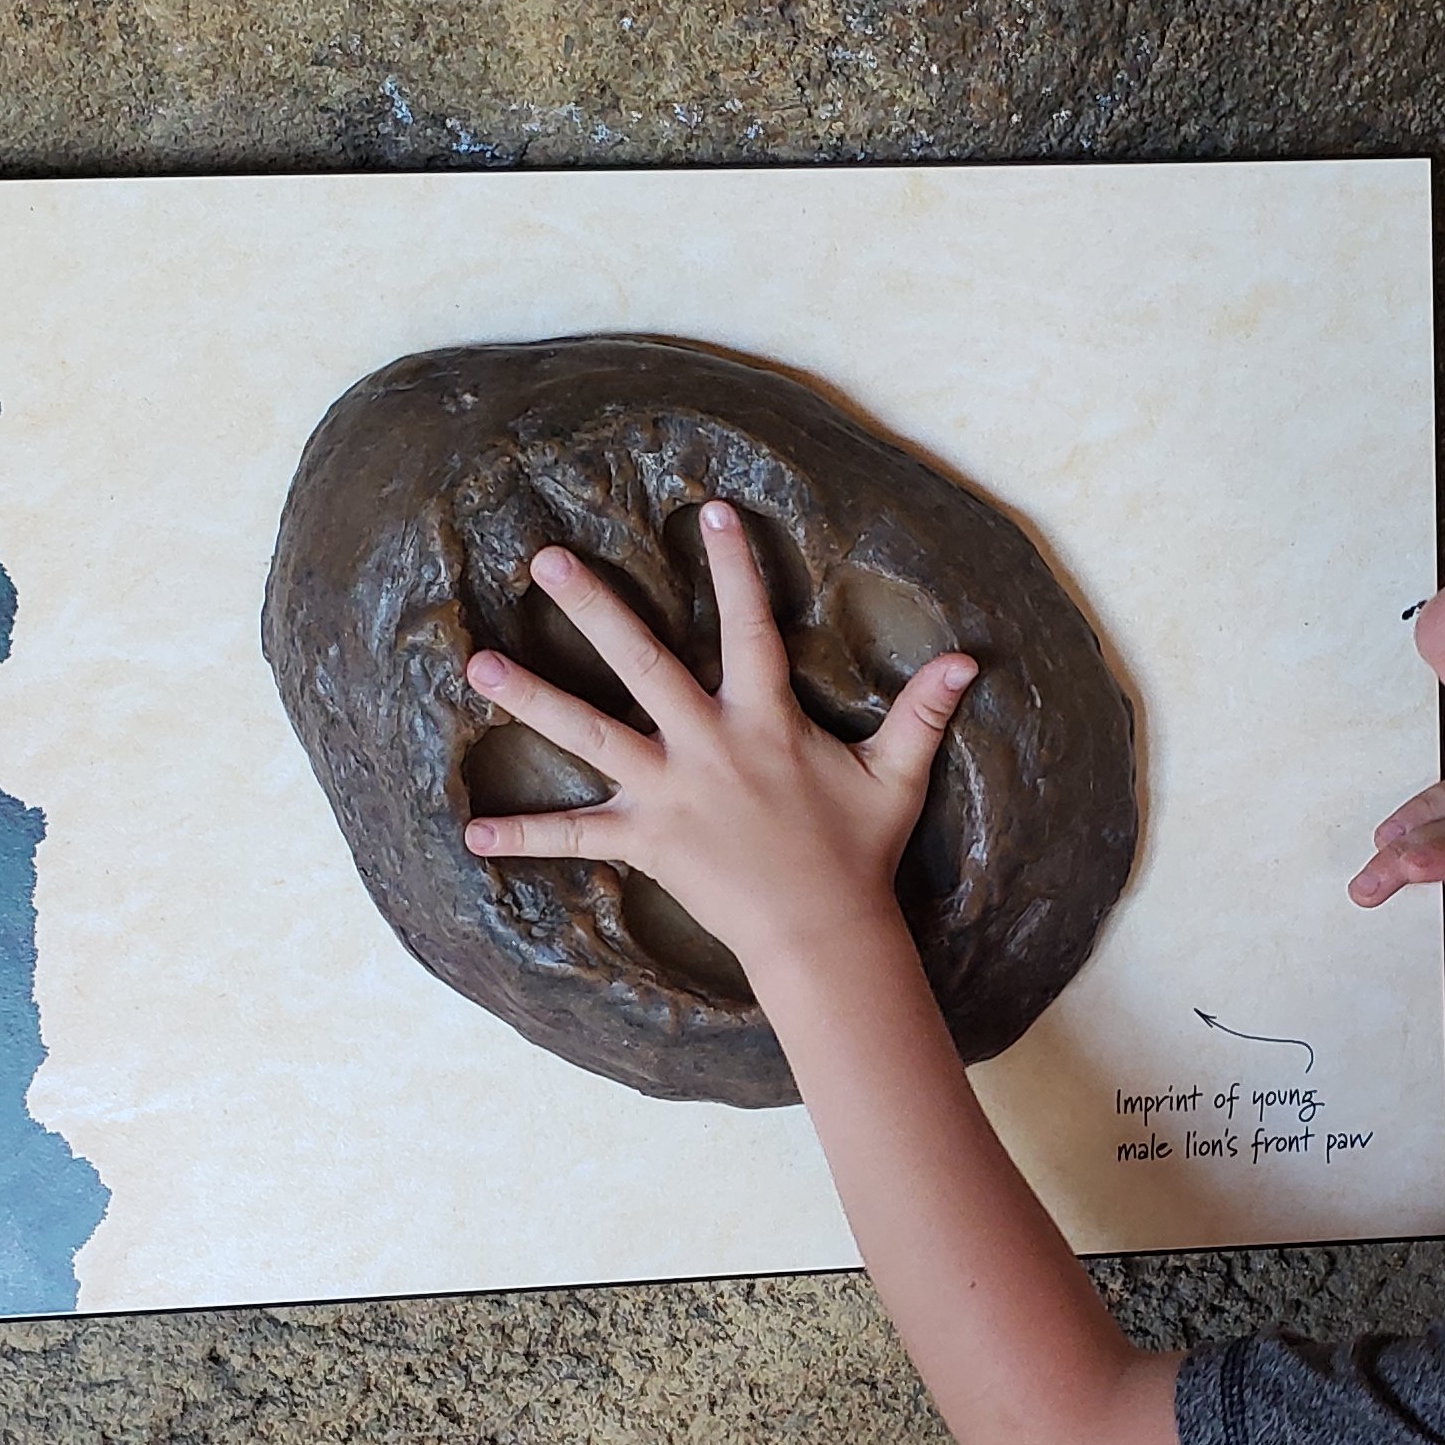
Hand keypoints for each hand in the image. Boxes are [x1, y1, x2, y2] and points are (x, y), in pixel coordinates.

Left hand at [459, 513, 976, 981]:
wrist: (824, 935)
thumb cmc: (859, 853)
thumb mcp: (896, 776)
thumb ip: (923, 714)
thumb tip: (971, 660)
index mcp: (766, 720)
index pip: (750, 626)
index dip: (734, 566)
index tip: (710, 509)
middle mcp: (708, 746)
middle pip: (641, 662)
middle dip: (593, 607)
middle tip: (545, 560)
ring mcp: (670, 794)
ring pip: (589, 736)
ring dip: (531, 699)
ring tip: (477, 664)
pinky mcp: (647, 843)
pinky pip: (577, 839)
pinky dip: (527, 837)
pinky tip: (473, 831)